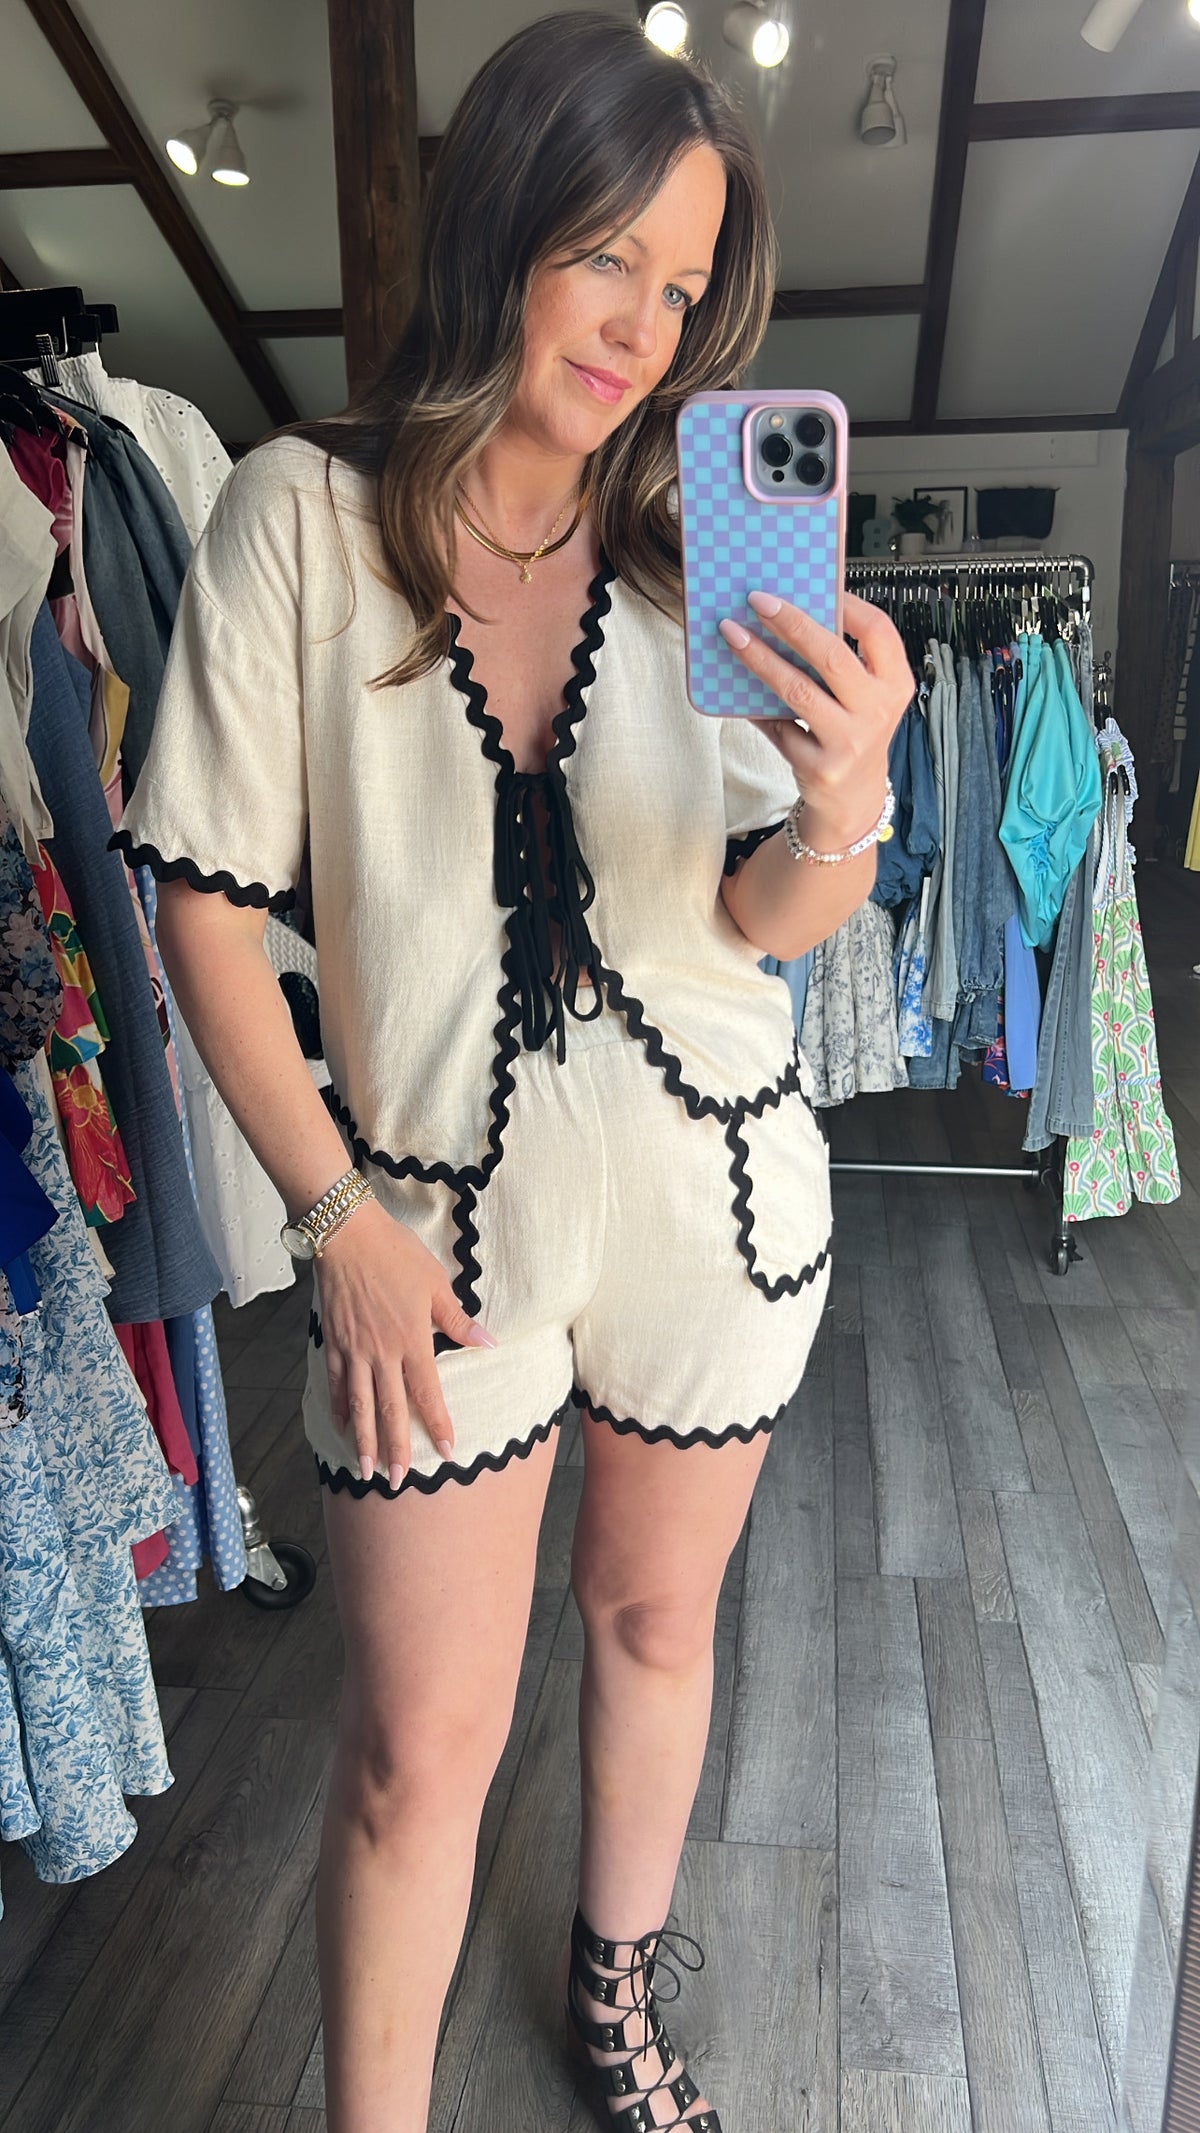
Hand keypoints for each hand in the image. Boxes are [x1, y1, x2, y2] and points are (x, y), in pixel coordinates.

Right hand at [313, 1198, 496, 1489]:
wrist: (348, 1234)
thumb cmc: (396, 1254)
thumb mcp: (436, 1284)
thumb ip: (457, 1320)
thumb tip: (488, 1344)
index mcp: (412, 1340)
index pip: (427, 1393)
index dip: (438, 1424)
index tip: (448, 1451)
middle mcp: (382, 1353)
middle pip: (390, 1410)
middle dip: (397, 1448)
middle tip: (399, 1481)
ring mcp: (354, 1350)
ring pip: (359, 1405)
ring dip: (365, 1441)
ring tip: (368, 1471)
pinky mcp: (334, 1342)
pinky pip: (336, 1383)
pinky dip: (338, 1409)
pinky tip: (342, 1428)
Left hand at [719, 589, 911, 849]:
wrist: (853, 800)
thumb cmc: (853, 734)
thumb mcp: (865, 698)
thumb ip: (843, 662)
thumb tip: (789, 614)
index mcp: (895, 684)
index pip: (878, 631)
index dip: (847, 603)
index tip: (816, 584)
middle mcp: (877, 712)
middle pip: (832, 656)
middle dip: (792, 623)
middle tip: (757, 599)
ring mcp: (849, 742)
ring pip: (798, 690)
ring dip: (760, 658)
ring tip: (732, 634)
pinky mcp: (820, 768)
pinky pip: (778, 727)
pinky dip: (756, 708)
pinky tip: (736, 692)